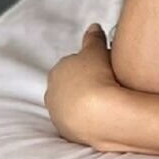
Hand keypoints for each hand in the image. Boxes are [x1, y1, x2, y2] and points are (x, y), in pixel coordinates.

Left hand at [45, 23, 121, 148]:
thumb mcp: (97, 51)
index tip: (104, 69)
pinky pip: (78, 122)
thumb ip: (93, 38)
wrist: (100, 113)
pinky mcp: (66, 132)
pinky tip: (103, 116)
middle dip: (83, 86)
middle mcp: (52, 93)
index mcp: (57, 71)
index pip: (71, 66)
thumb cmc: (97, 78)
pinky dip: (88, 119)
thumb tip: (93, 26)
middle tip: (106, 85)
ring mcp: (58, 114)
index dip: (89, 67)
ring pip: (72, 106)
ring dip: (85, 104)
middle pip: (69, 87)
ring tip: (107, 103)